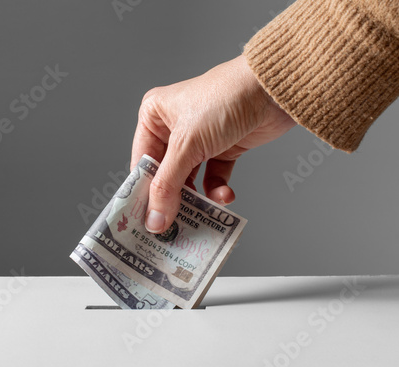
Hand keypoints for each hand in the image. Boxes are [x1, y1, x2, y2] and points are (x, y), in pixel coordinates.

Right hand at [131, 55, 295, 233]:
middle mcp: (173, 128)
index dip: (143, 192)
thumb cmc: (223, 100)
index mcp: (154, 117)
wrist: (272, 91)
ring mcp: (199, 140)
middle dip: (172, 199)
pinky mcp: (222, 148)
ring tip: (199, 216)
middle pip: (166, 174)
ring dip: (197, 197)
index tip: (143, 221)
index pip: (142, 162)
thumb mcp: (187, 144)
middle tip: (170, 227)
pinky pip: (213, 176)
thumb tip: (154, 220)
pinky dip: (218, 188)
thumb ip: (168, 185)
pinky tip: (225, 195)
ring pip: (190, 179)